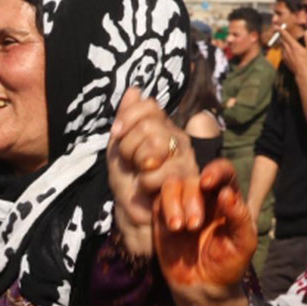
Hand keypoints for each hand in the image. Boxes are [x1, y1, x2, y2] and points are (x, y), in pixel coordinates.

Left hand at [106, 89, 198, 256]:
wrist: (135, 217)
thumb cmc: (128, 183)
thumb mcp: (119, 149)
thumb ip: (126, 118)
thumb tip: (135, 88)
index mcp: (164, 129)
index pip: (149, 106)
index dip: (127, 119)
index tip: (117, 134)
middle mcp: (178, 140)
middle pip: (149, 126)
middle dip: (129, 147)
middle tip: (132, 165)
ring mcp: (186, 159)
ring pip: (155, 145)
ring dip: (137, 166)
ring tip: (140, 180)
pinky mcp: (189, 181)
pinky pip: (161, 171)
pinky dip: (145, 182)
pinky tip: (147, 190)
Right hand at [152, 161, 256, 288]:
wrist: (204, 288)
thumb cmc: (229, 264)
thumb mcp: (244, 243)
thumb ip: (240, 217)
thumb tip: (226, 193)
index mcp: (227, 198)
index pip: (223, 172)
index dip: (215, 170)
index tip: (207, 182)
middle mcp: (204, 197)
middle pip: (193, 179)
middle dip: (191, 198)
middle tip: (193, 225)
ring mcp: (181, 205)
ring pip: (172, 185)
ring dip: (174, 202)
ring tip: (179, 228)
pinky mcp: (163, 217)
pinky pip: (158, 201)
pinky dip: (164, 210)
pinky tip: (172, 229)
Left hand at [277, 24, 306, 75]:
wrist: (302, 72)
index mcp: (294, 46)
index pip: (286, 36)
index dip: (281, 30)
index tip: (276, 26)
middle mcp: (288, 49)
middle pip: (281, 40)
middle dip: (279, 34)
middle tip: (277, 30)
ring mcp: (285, 55)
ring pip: (281, 45)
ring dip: (281, 41)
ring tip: (282, 38)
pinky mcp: (284, 59)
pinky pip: (282, 51)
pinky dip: (283, 48)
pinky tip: (286, 48)